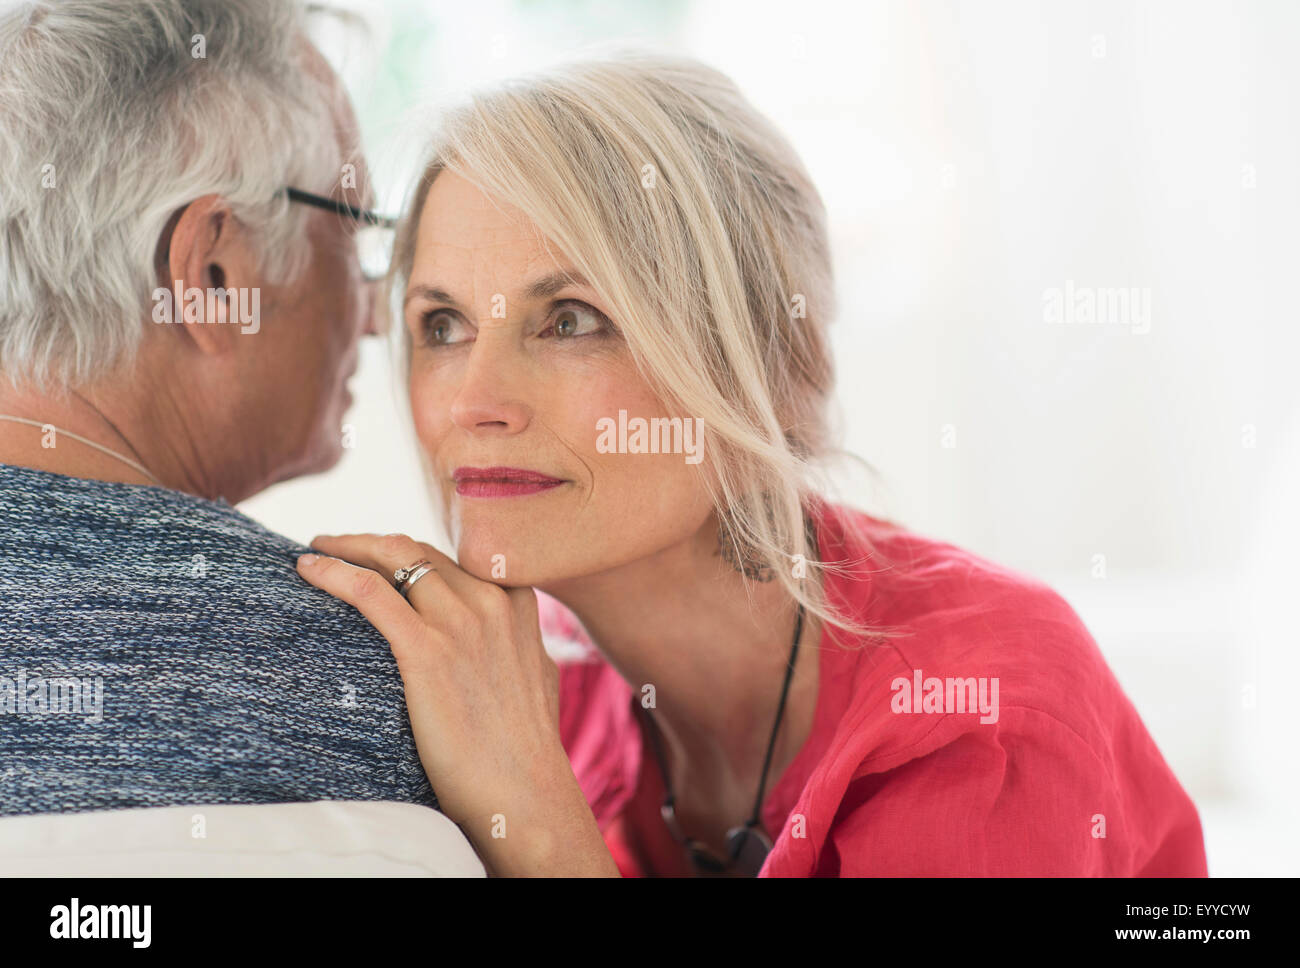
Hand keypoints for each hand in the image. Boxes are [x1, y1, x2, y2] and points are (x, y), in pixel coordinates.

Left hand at [296, 532, 617, 875]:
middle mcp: (489, 601)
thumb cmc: (526, 749)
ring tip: (317, 552)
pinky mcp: (427, 650)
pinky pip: (369, 592)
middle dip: (371, 542)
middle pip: (418, 550)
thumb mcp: (537, 674)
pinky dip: (334, 572)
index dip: (410, 551)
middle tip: (336, 546)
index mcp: (515, 604)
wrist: (525, 789)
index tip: (379, 553)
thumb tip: (507, 642)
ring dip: (348, 547)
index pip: (450, 557)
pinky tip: (308, 569)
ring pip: (393, 558)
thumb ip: (518, 643)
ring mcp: (460, 622)